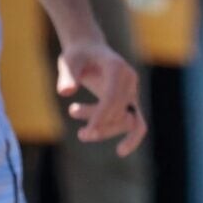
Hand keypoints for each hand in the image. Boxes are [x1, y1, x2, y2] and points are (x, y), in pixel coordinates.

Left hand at [57, 39, 147, 155]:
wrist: (89, 50)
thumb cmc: (78, 56)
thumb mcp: (69, 62)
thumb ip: (67, 76)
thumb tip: (65, 92)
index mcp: (117, 68)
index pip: (113, 97)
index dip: (101, 116)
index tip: (88, 132)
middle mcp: (130, 80)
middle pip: (121, 111)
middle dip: (101, 126)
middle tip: (81, 135)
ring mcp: (133, 91)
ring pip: (128, 121)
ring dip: (106, 130)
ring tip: (80, 132)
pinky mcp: (131, 102)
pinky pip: (137, 124)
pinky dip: (131, 139)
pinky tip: (121, 152)